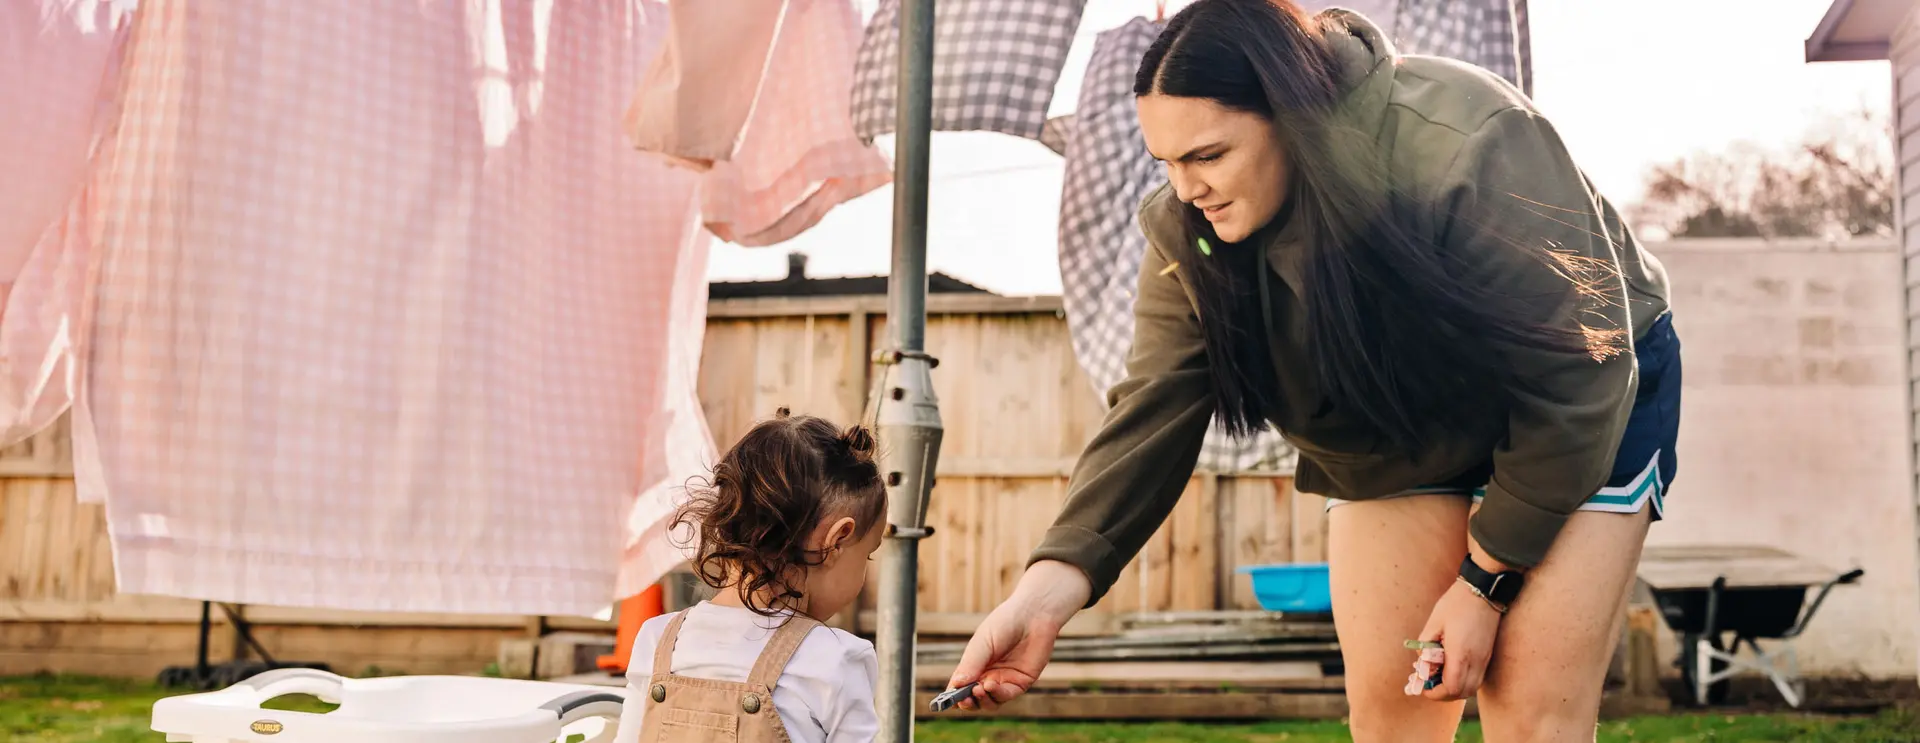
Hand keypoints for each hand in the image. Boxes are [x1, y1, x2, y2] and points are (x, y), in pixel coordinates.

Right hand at [945, 560, 1090, 710]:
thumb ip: (970, 665)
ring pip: (990, 702)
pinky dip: (996, 694)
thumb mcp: (982, 643)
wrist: (1033, 614)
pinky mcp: (1021, 682)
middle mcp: (988, 675)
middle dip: (967, 703)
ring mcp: (1005, 680)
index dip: (953, 696)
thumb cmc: (1005, 623)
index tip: (947, 700)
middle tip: (963, 699)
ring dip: (981, 701)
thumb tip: (956, 685)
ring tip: (977, 690)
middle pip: (974, 699)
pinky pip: (1006, 695)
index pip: (961, 686)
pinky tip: (990, 685)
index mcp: (975, 665)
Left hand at [1415, 579, 1503, 701]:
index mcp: (1460, 654)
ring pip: (1472, 687)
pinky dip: (1464, 680)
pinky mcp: (1487, 655)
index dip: (1436, 693)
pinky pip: (1477, 677)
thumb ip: (1426, 646)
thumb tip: (1422, 662)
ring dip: (1455, 688)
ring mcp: (1484, 659)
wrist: (1484, 591)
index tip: (1424, 688)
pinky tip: (1452, 668)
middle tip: (1430, 684)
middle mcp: (1476, 661)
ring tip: (1440, 676)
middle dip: (1444, 694)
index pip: (1451, 688)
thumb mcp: (1434, 623)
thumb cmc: (1456, 604)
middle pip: (1463, 693)